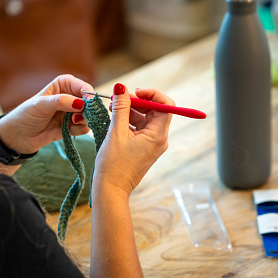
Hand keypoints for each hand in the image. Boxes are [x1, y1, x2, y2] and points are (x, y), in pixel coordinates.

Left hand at [0, 74, 93, 154]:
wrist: (19, 136)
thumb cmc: (27, 115)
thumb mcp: (41, 105)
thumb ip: (61, 101)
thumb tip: (81, 103)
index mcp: (64, 85)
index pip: (82, 86)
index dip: (88, 94)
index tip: (89, 103)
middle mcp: (71, 97)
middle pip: (90, 102)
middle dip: (88, 110)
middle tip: (79, 116)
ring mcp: (73, 112)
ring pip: (90, 115)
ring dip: (84, 120)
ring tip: (72, 122)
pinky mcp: (73, 125)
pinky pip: (85, 127)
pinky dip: (80, 129)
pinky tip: (69, 130)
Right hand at [91, 83, 173, 197]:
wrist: (111, 190)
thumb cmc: (114, 165)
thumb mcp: (116, 132)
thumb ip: (121, 108)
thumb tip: (121, 87)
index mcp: (158, 135)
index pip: (166, 105)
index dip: (151, 94)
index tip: (133, 92)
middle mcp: (160, 138)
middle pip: (155, 110)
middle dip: (138, 101)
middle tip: (118, 98)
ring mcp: (152, 144)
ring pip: (146, 118)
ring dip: (131, 110)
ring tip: (112, 108)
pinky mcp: (144, 147)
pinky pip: (140, 128)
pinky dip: (129, 120)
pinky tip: (114, 118)